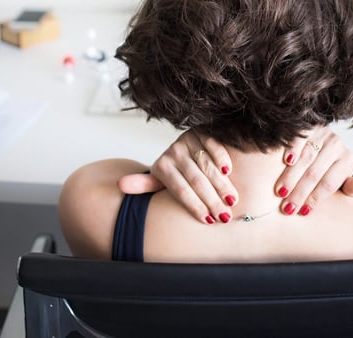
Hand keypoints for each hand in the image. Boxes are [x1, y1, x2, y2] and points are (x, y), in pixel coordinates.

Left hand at [118, 130, 236, 224]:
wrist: (182, 146)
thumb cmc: (173, 171)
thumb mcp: (159, 179)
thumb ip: (144, 185)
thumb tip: (120, 184)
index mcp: (162, 167)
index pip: (181, 191)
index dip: (195, 206)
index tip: (208, 221)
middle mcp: (173, 152)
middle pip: (196, 180)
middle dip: (212, 200)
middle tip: (225, 216)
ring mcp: (187, 140)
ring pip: (206, 165)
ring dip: (221, 184)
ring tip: (232, 200)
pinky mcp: (201, 131)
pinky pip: (213, 144)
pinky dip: (221, 157)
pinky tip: (228, 171)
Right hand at [273, 128, 352, 215]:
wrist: (327, 142)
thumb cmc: (331, 168)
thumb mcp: (343, 178)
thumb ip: (349, 186)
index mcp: (346, 160)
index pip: (329, 183)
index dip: (315, 198)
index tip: (302, 212)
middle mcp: (336, 145)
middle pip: (315, 173)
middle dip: (300, 192)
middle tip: (287, 208)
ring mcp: (322, 133)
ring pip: (305, 158)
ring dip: (291, 176)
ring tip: (281, 192)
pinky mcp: (308, 126)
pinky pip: (298, 139)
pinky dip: (292, 149)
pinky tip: (286, 162)